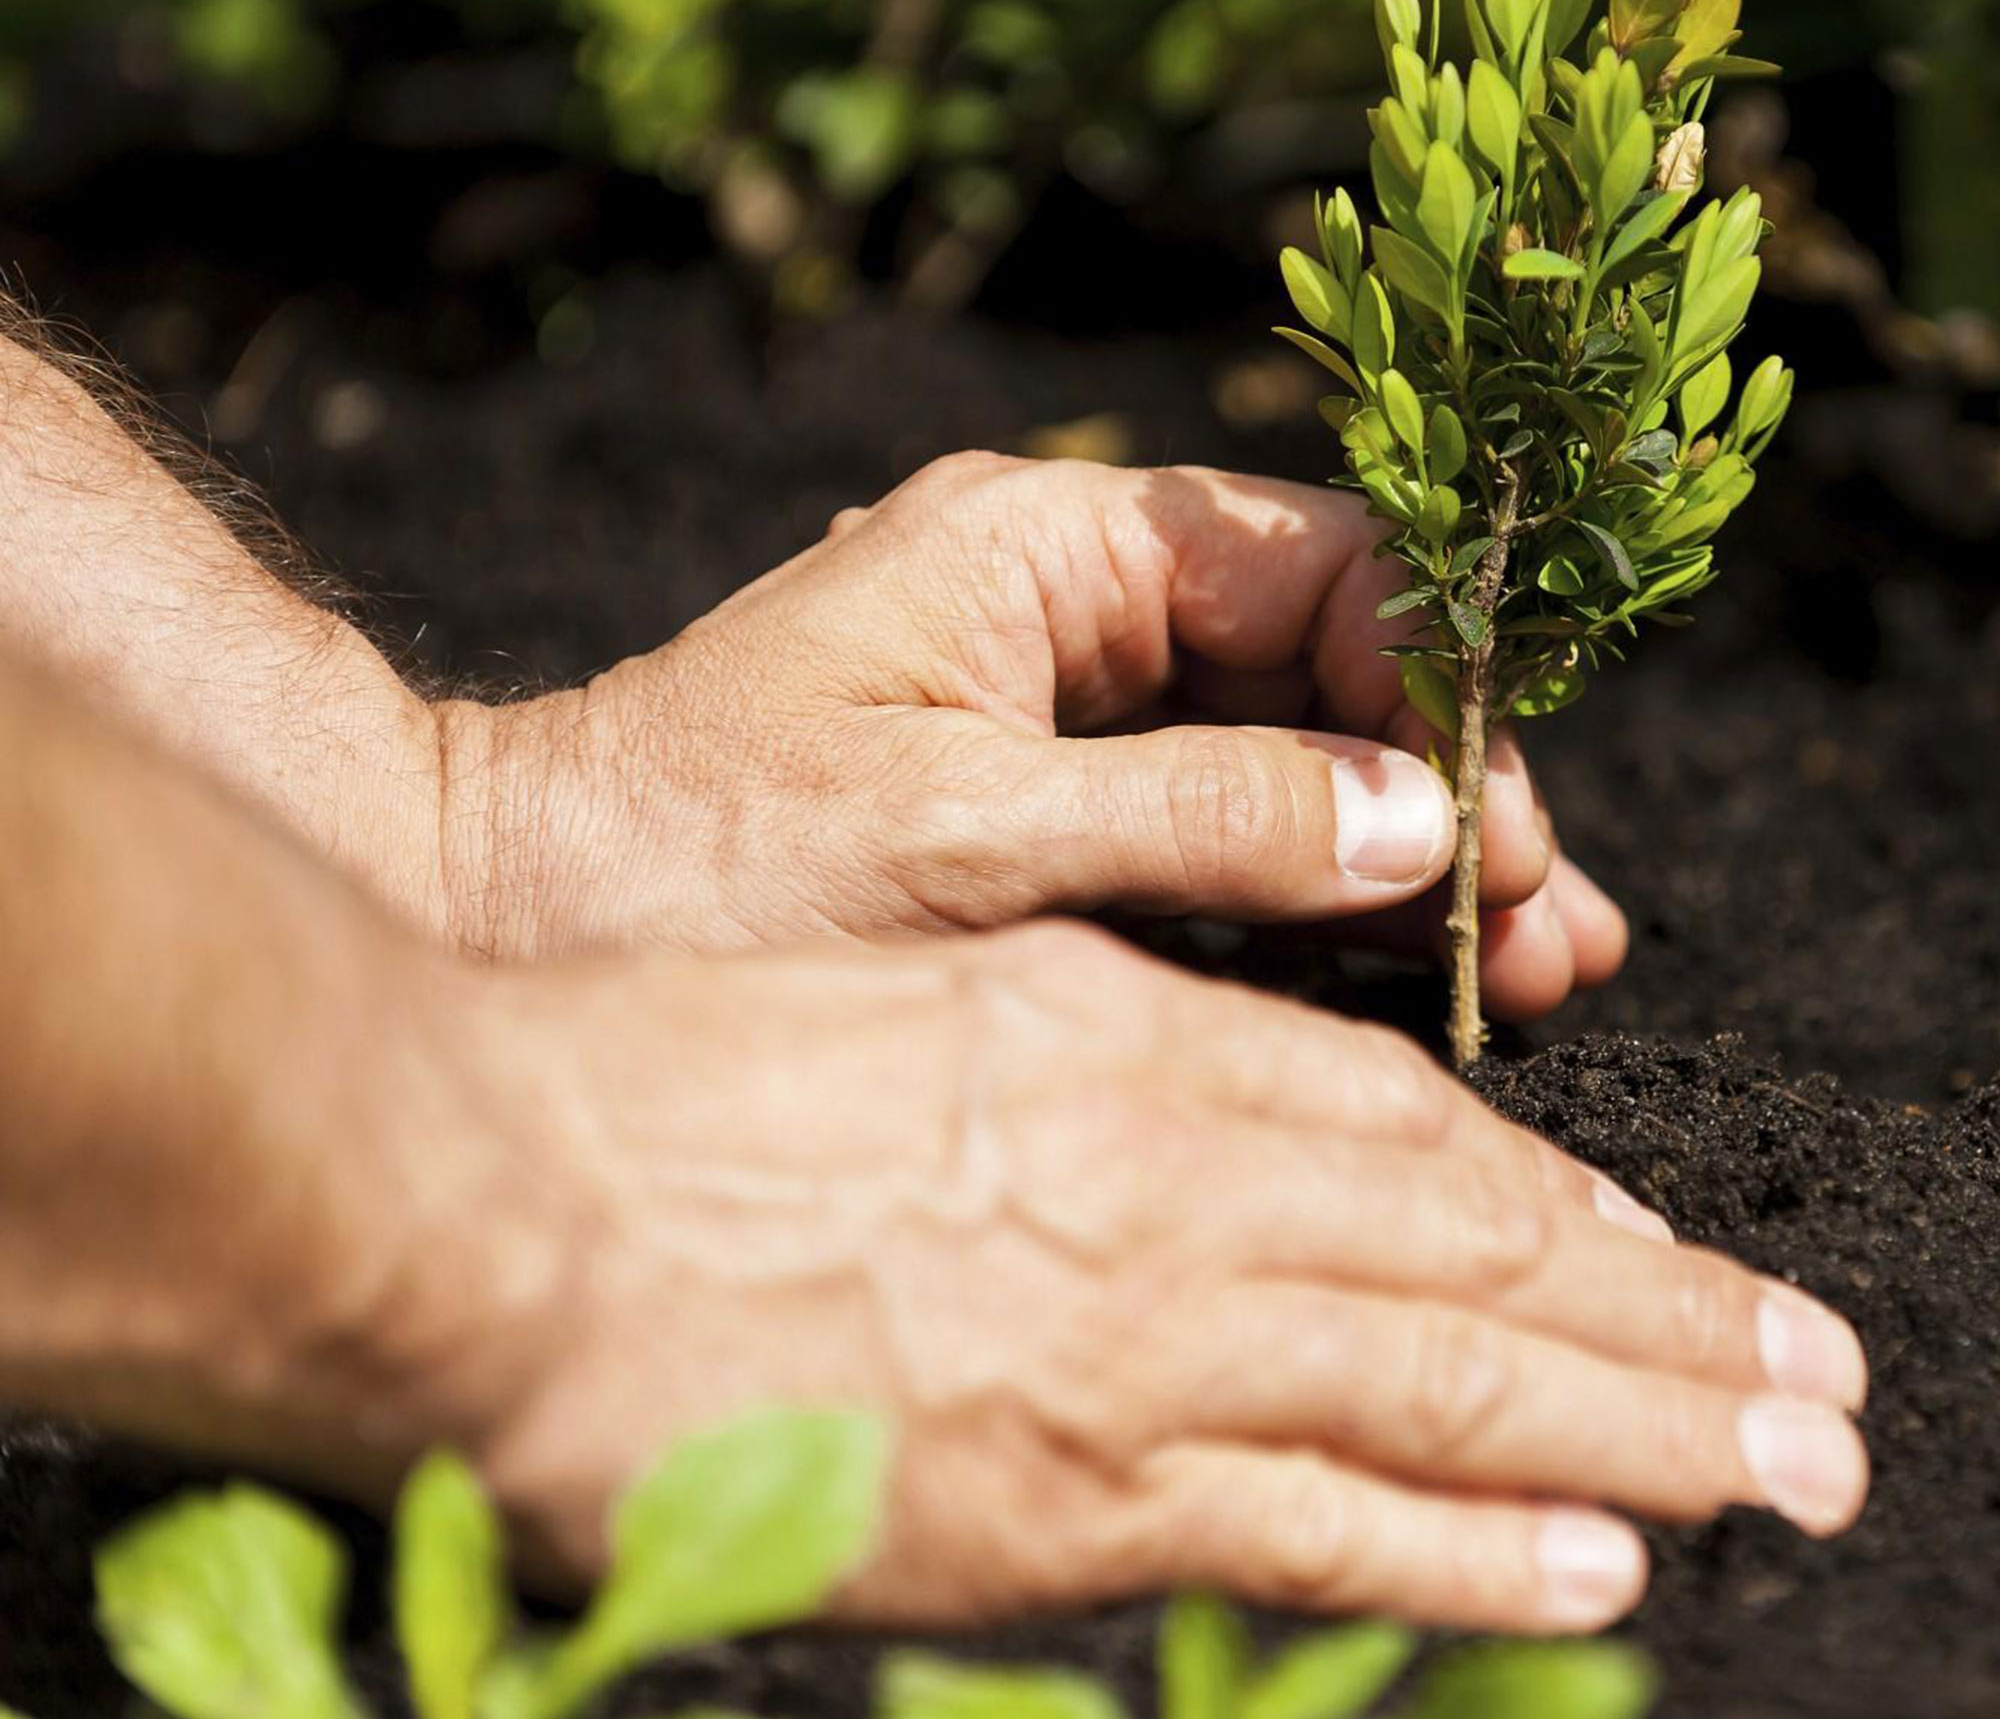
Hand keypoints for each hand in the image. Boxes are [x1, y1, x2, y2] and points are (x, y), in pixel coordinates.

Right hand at [372, 920, 1865, 1631]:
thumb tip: (1210, 1110)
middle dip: (1663, 1321)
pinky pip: (1310, 1529)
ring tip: (1775, 1463)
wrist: (497, 1204)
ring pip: (1439, 1387)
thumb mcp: (914, 983)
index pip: (1397, 1120)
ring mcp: (1119, 1347)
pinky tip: (1590, 1566)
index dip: (1548, 1191)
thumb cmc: (675, 1068)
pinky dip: (1462, 1549)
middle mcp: (1155, 1184)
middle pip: (1469, 1255)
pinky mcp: (1052, 1504)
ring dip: (1630, 1431)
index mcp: (1114, 1032)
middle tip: (1814, 1377)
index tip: (1656, 1243)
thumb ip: (1079, 1051)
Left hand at [438, 456, 1624, 1016]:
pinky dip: (1309, 900)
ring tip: (1531, 971)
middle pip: (1322, 667)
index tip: (1500, 828)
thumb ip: (1201, 819)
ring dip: (1400, 855)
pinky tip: (1407, 971)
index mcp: (1047, 541)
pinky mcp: (1040, 803)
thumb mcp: (963, 834)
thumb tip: (1425, 824)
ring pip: (1284, 756)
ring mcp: (1058, 706)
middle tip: (1552, 929)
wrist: (519, 911)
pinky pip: (1213, 830)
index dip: (1435, 688)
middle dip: (1442, 790)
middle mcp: (1067, 602)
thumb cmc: (701, 851)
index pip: (1314, 567)